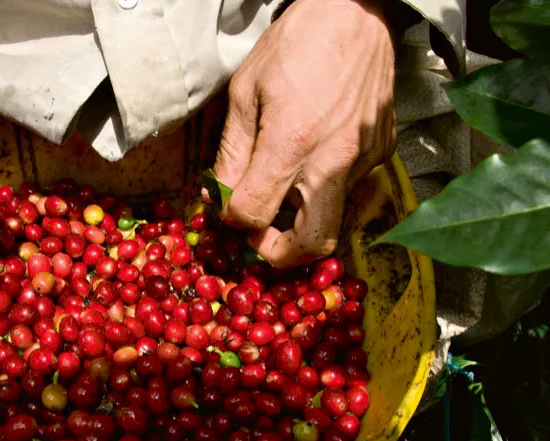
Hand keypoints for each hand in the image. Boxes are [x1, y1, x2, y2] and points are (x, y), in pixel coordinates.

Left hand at [209, 0, 395, 266]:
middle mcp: (334, 161)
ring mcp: (364, 159)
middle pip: (313, 243)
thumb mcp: (245, 92)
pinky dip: (325, 189)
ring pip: (335, 219)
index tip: (229, 208)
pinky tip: (312, 160)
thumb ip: (232, 153)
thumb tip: (220, 195)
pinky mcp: (382, 151)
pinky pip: (351, 188)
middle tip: (261, 239)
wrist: (356, 12)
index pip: (255, 213)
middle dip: (282, 254)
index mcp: (292, 144)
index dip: (234, 220)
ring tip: (283, 194)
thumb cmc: (295, 44)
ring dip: (304, 221)